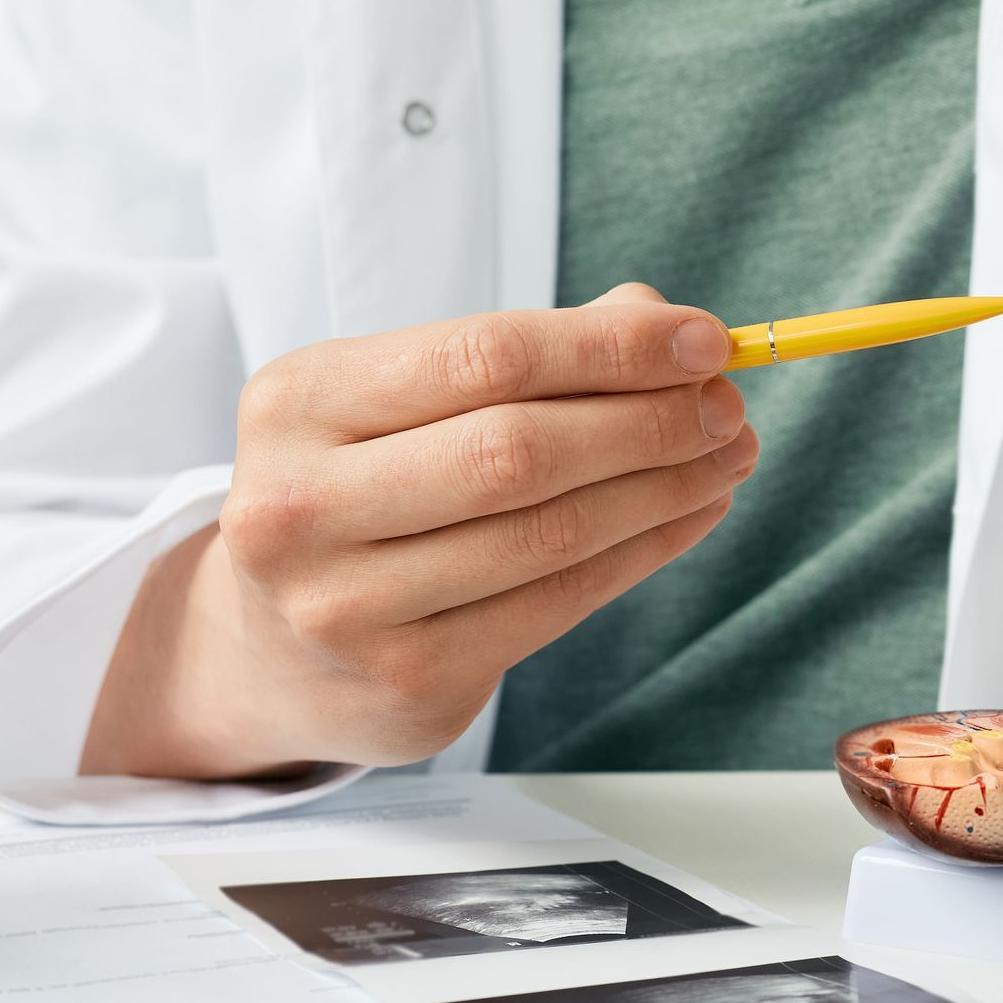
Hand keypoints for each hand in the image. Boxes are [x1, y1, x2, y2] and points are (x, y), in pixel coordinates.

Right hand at [84, 283, 756, 777]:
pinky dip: (643, 552)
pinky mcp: (409, 680)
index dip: (612, 347)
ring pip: (549, 534)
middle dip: (650, 422)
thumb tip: (661, 322)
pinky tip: (690, 515)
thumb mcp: (407, 401)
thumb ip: (528, 354)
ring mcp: (348, 607)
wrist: (273, 651)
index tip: (705, 340)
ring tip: (729, 459)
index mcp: (299, 401)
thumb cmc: (364, 490)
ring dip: (664, 490)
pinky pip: (559, 603)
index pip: (487, 356)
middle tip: (730, 407)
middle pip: (520, 450)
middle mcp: (302, 505)